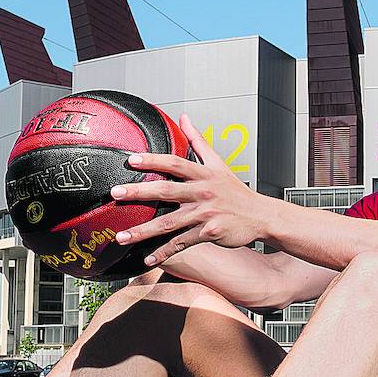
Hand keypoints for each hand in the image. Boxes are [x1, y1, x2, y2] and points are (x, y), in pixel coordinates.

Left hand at [111, 114, 271, 265]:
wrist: (261, 215)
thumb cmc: (237, 192)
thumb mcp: (219, 163)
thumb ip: (198, 140)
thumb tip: (184, 118)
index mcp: (204, 174)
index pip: (175, 163)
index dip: (154, 160)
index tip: (132, 160)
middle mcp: (203, 192)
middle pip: (167, 191)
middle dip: (140, 192)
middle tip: (116, 194)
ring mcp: (206, 214)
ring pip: (169, 222)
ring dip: (144, 230)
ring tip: (122, 236)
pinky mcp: (209, 233)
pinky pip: (181, 243)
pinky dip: (164, 252)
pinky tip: (147, 258)